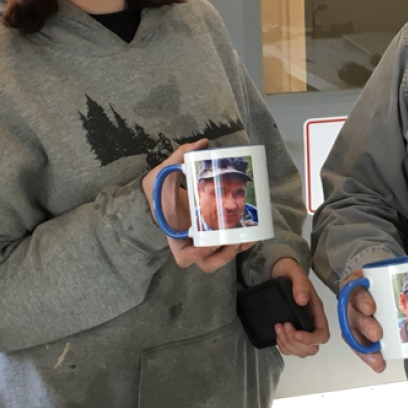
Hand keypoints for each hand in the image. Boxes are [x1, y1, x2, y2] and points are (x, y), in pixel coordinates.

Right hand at [142, 139, 249, 273]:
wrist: (157, 195)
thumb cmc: (156, 190)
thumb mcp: (160, 174)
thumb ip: (178, 158)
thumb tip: (203, 143)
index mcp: (173, 234)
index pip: (184, 257)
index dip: (198, 255)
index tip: (211, 240)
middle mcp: (188, 242)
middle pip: (207, 264)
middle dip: (224, 256)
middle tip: (237, 241)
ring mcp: (200, 240)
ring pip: (219, 258)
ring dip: (235, 252)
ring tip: (249, 237)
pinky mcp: (211, 234)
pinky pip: (225, 245)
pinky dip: (238, 243)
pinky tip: (251, 232)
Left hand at [270, 258, 329, 357]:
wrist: (279, 271)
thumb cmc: (289, 271)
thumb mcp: (295, 272)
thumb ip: (300, 284)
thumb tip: (302, 300)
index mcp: (316, 311)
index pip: (322, 334)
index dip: (311, 339)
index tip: (296, 333)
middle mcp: (311, 323)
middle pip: (312, 348)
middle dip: (296, 342)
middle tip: (284, 326)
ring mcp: (301, 329)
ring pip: (301, 351)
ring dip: (288, 344)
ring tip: (278, 327)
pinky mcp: (290, 332)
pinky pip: (291, 349)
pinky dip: (283, 346)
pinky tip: (277, 334)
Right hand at [341, 269, 407, 373]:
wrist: (386, 286)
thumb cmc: (395, 281)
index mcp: (364, 280)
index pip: (353, 286)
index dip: (359, 298)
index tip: (371, 308)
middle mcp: (355, 298)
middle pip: (351, 312)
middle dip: (363, 325)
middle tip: (377, 334)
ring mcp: (355, 316)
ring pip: (352, 331)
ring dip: (363, 346)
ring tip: (378, 356)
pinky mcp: (359, 332)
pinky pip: (358, 344)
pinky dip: (367, 355)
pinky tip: (378, 363)